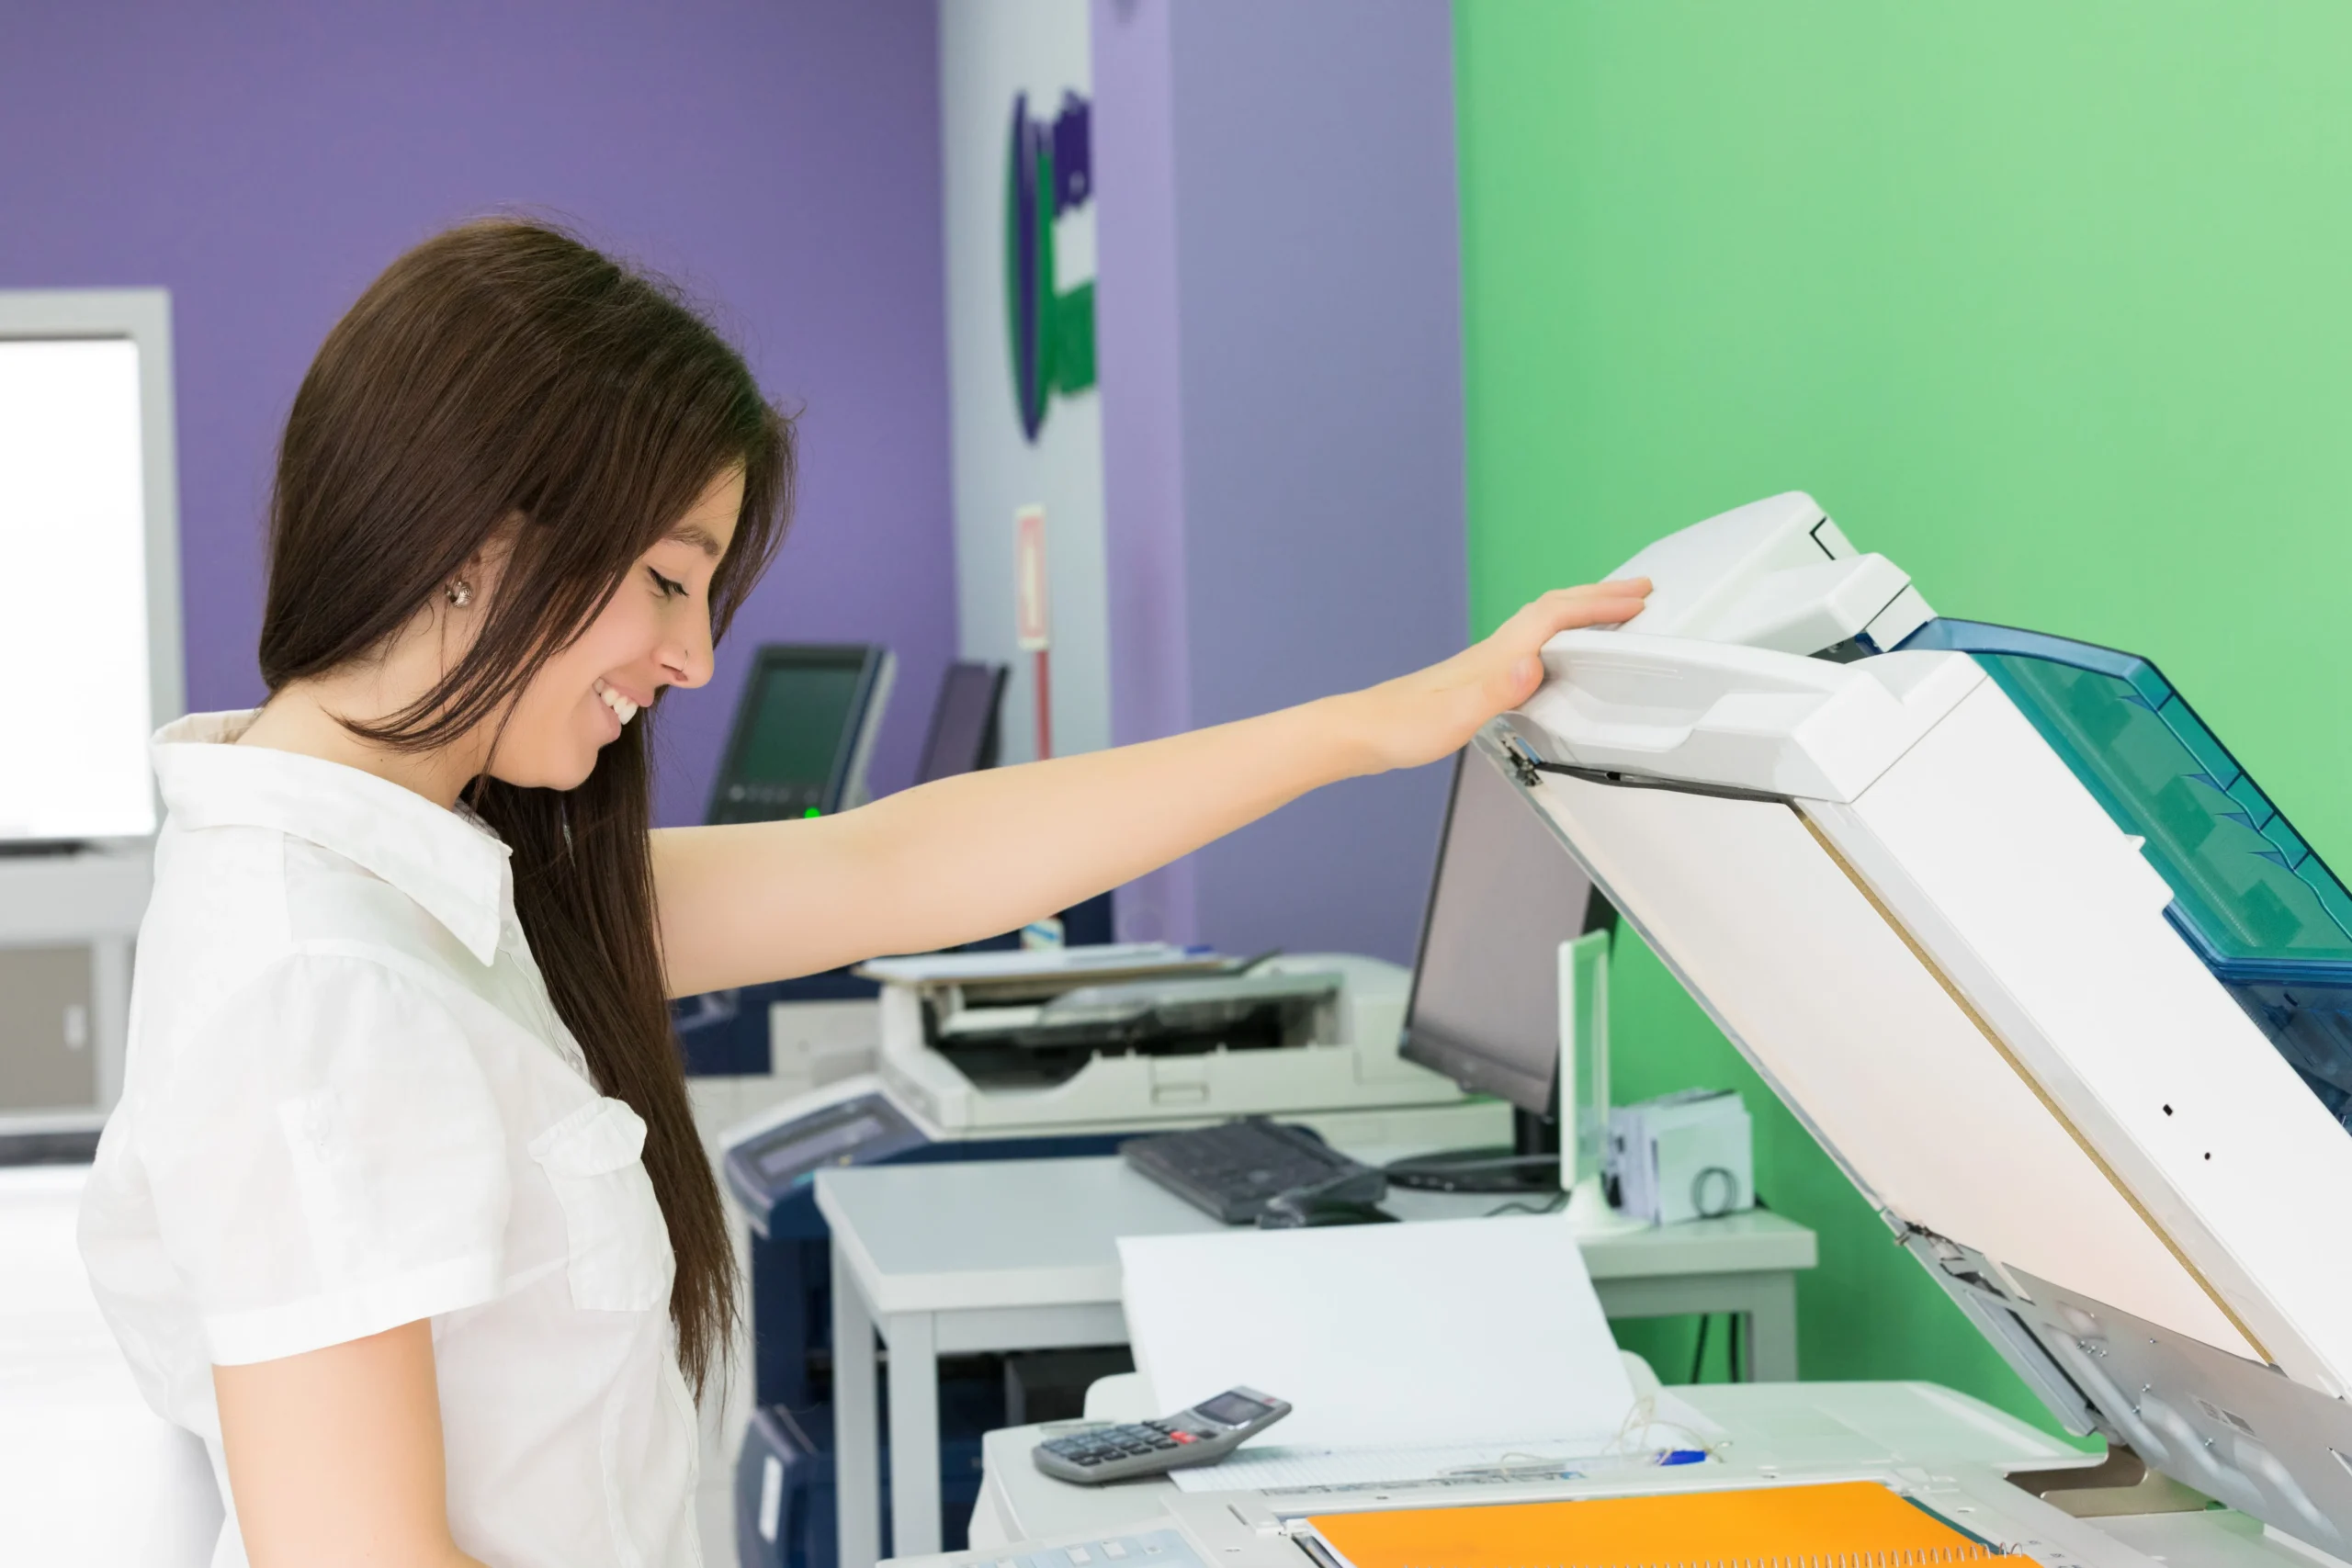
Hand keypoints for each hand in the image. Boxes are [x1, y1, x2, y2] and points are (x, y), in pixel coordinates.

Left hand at [1338, 579, 1650, 773]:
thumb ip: (1496, 690)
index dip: (1599, 605)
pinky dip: (1557, 637)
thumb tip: (1533, 664)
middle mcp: (1493, 653)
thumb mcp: (1455, 716)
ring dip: (1581, 612)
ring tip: (1610, 612)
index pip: (1556, 616)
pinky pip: (1531, 645)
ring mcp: (1484, 665)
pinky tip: (1557, 655)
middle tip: (1639, 592)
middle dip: (1600, 597)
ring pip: (1543, 623)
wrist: (1361, 733)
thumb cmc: (1402, 727)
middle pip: (1553, 610)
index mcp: (1496, 657)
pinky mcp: (1477, 681)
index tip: (1637, 599)